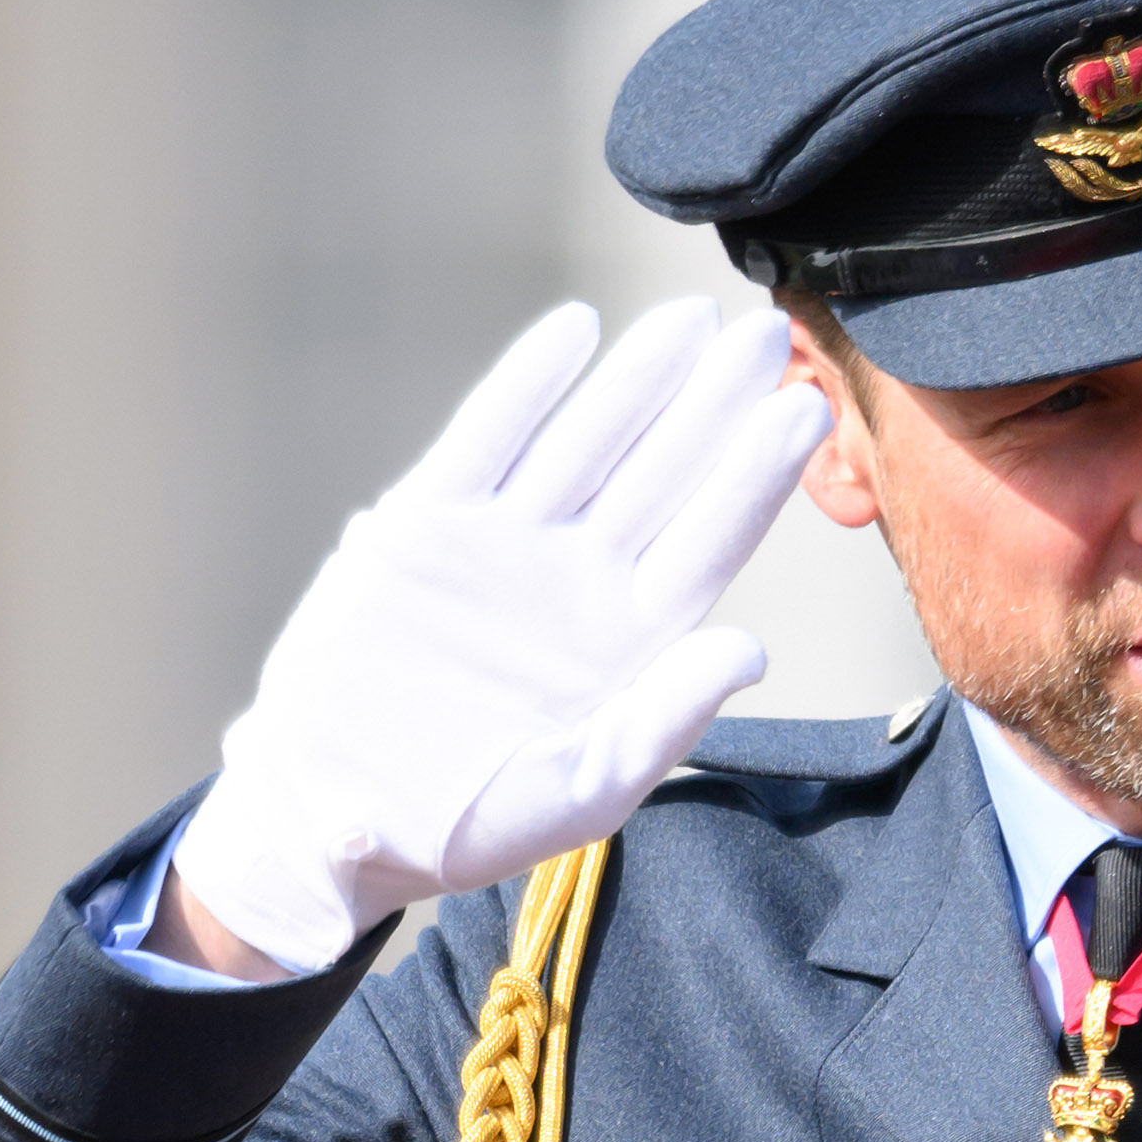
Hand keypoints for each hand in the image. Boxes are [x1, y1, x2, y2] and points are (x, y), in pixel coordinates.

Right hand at [171, 298, 819, 980]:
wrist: (338, 814)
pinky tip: (576, 330)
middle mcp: (577, 580)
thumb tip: (751, 649)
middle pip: (662, 472)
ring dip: (639, 377)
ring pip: (586, 439)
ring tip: (692, 319)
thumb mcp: (582, 791)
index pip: (710, 540)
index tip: (803, 407)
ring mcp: (506, 544)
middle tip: (767, 331)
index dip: (756, 474)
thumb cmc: (465, 822)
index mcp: (629, 643)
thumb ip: (666, 721)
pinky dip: (528, 384)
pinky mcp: (428, 524)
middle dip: (714, 402)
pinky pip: (486, 436)